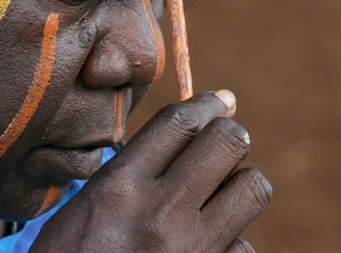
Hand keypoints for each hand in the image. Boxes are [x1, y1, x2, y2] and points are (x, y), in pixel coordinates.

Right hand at [31, 90, 271, 252]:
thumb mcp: (87, 207)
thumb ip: (132, 169)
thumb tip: (188, 132)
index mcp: (119, 186)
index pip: (180, 122)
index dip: (208, 104)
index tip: (221, 102)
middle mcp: (159, 212)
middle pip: (227, 142)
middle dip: (230, 136)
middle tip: (223, 145)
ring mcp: (192, 250)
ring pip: (252, 187)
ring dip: (240, 185)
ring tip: (220, 195)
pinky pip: (244, 246)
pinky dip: (231, 243)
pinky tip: (208, 248)